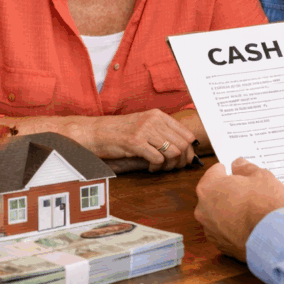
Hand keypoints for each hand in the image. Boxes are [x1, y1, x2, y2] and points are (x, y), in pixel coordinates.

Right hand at [0, 109, 196, 170]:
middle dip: (181, 161)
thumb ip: (162, 133)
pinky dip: (157, 168)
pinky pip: (157, 158)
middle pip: (183, 144)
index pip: (187, 134)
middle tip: (170, 168)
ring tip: (159, 168)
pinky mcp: (135, 142)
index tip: (183, 161)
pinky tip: (149, 168)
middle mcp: (153, 120)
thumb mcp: (143, 127)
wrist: (95, 133)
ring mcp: (144, 130)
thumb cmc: (120, 133)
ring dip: (169, 166)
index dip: (189, 151)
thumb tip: (185, 149)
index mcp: (158, 115)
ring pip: (173, 152)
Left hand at [195, 158, 283, 260]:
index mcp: (209, 187)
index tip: (239, 174)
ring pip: (218, 213)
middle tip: (247, 192)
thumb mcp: (261, 176)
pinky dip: (233, 227)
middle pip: (214, 194)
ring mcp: (210, 229)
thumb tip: (237, 165)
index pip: (215, 172)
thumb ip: (245, 168)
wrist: (273, 239)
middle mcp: (203, 209)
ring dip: (229, 210)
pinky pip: (224, 231)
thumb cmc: (265, 204)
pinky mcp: (220, 245)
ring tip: (250, 211)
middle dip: (227, 191)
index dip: (229, 171)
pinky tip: (249, 226)